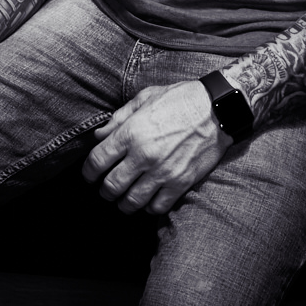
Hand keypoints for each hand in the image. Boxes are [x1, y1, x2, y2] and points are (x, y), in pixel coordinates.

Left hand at [81, 81, 231, 215]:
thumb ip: (119, 118)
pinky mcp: (180, 183)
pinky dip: (148, 207)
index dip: (88, 172)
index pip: (97, 161)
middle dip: (104, 191)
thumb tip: (99, 135)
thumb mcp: (145, 98)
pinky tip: (148, 198)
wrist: (217, 109)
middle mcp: (144, 155)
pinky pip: (157, 207)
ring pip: (132, 202)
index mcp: (131, 132)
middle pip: (111, 186)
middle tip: (106, 189)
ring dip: (123, 203)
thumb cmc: (179, 99)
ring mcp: (163, 172)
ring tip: (124, 198)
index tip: (89, 175)